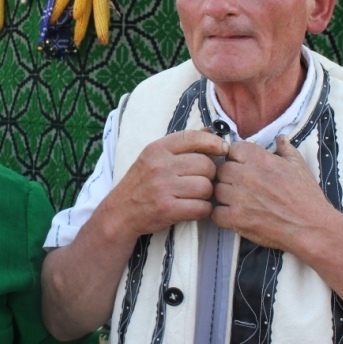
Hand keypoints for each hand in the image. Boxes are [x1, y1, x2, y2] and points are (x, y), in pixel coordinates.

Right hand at [102, 129, 226, 239]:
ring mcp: (163, 187)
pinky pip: (202, 207)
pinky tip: (194, 209)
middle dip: (209, 175)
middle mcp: (159, 165)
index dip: (213, 142)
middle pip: (206, 165)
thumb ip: (181, 144)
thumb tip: (209, 130)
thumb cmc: (141, 184)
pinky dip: (203, 210)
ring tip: (195, 196)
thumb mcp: (154, 157)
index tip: (222, 149)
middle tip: (201, 181)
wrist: (120, 213)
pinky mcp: (167, 209)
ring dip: (206, 194)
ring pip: (206, 187)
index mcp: (156, 149)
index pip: (193, 137)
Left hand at [211, 135, 334, 251]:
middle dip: (229, 177)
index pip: (232, 150)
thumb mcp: (299, 166)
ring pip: (216, 190)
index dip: (237, 158)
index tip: (244, 166)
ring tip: (239, 201)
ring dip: (224, 196)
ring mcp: (239, 197)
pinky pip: (215, 213)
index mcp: (260, 159)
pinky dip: (222, 215)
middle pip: (221, 170)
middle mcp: (246, 175)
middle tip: (241, 186)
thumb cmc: (307, 197)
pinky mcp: (236, 219)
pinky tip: (234, 216)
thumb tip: (281, 138)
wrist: (312, 227)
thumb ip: (286, 149)